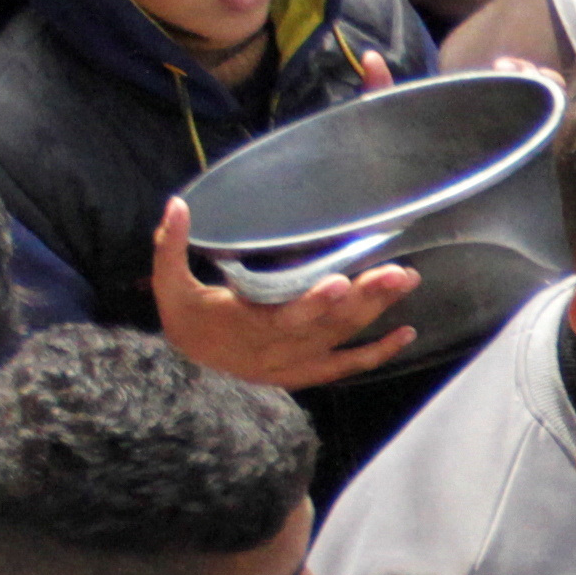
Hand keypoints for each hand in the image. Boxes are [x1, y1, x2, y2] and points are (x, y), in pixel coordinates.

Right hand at [155, 203, 420, 384]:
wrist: (189, 366)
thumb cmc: (184, 315)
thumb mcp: (168, 282)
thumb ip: (170, 244)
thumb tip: (177, 203)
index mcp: (243, 325)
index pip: (282, 316)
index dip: (313, 303)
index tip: (341, 281)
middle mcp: (275, 348)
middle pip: (326, 325)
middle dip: (366, 298)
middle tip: (399, 272)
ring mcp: (294, 362)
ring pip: (341, 338)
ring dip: (377, 312)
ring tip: (407, 281)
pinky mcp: (305, 370)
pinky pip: (345, 366)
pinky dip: (376, 353)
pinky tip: (406, 333)